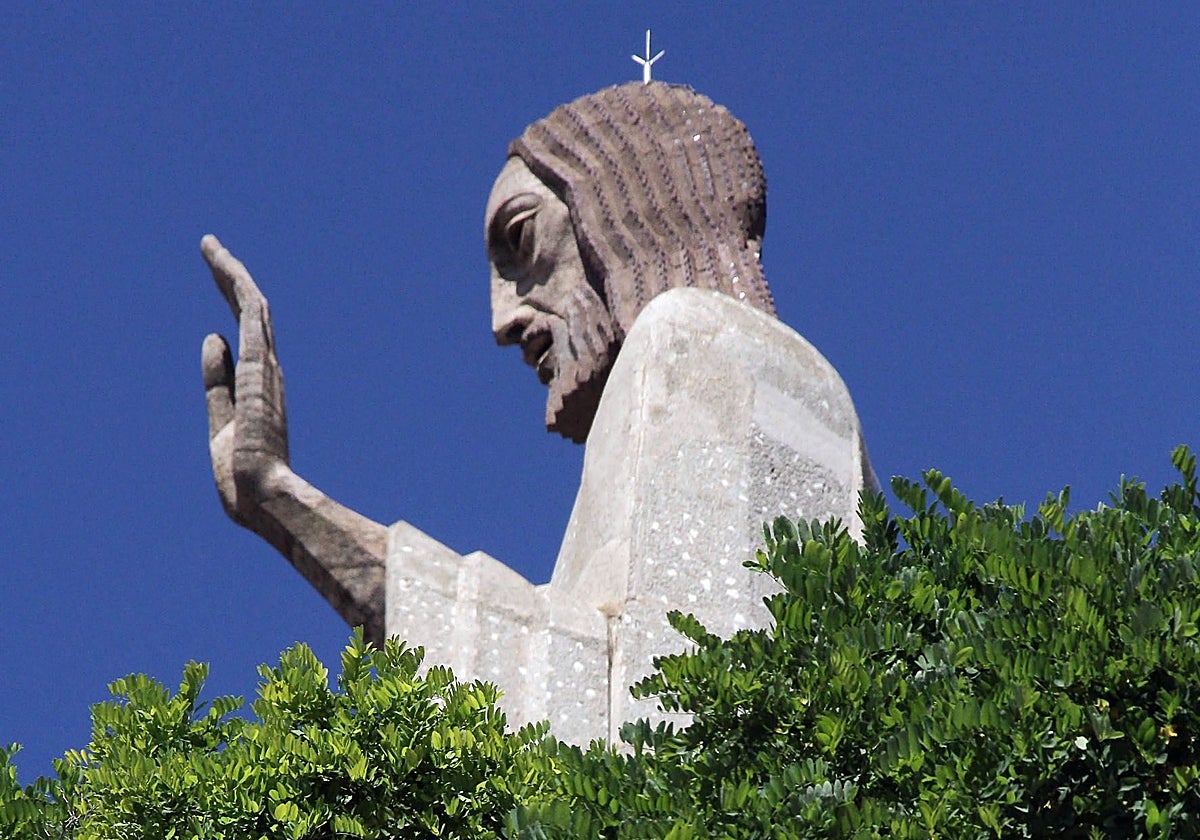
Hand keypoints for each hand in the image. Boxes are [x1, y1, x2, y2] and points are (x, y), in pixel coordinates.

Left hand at [201, 235, 289, 521]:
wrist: (264, 498)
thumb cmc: (247, 481)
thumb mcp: (222, 424)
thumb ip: (216, 383)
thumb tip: (212, 337)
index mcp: (259, 390)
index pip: (244, 338)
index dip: (230, 308)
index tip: (220, 283)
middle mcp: (267, 372)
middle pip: (249, 315)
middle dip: (230, 282)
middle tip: (214, 252)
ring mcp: (266, 367)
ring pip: (250, 306)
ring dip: (229, 274)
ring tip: (209, 246)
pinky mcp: (260, 366)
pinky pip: (251, 314)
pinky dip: (237, 286)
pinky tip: (223, 263)